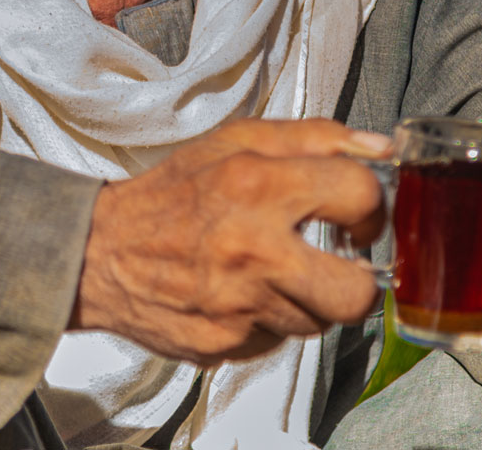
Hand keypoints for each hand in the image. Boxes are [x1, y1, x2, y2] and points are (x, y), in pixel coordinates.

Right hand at [68, 118, 390, 365]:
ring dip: (308, 298)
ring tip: (276, 272)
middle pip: (356, 292)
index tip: (356, 212)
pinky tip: (244, 294)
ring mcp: (240, 306)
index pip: (360, 195)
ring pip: (319, 322)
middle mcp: (253, 250)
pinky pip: (277, 340)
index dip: (371, 206)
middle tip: (338, 262)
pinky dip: (269, 319)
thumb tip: (380, 149)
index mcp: (258, 185)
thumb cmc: (171, 194)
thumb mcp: (237, 141)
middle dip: (357, 279)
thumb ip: (314, 137)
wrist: (101, 252)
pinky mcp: (227, 344)